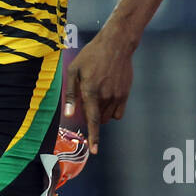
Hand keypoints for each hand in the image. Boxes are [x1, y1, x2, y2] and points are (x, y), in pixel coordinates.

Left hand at [62, 30, 135, 153]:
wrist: (116, 44)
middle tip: (88, 99)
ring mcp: (117, 95)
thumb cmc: (91, 55)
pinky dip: (112, 111)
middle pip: (98, 120)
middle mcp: (105, 96)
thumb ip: (71, 94)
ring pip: (108, 117)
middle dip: (91, 116)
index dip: (94, 138)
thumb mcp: (74, 70)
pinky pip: (119, 113)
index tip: (95, 151)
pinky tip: (108, 98)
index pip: (92, 120)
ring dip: (101, 114)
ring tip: (98, 94)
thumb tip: (70, 114)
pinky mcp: (125, 94)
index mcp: (90, 91)